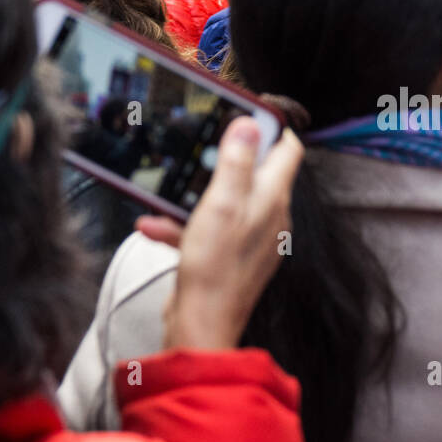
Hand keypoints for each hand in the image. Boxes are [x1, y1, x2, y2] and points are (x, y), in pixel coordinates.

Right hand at [138, 117, 302, 351]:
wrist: (200, 328)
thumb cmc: (214, 269)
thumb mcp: (221, 204)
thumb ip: (237, 161)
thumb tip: (251, 123)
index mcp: (272, 199)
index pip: (288, 149)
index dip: (268, 127)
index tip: (241, 114)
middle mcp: (268, 217)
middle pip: (254, 171)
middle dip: (223, 159)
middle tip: (198, 150)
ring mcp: (250, 238)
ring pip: (224, 200)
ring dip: (194, 194)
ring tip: (167, 194)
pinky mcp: (229, 256)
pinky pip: (207, 228)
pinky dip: (183, 225)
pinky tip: (154, 227)